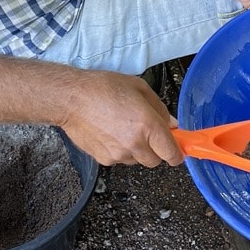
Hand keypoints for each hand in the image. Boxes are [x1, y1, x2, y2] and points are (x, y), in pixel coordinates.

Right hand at [56, 70, 183, 167]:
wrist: (72, 99)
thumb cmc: (102, 89)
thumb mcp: (139, 88)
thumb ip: (160, 109)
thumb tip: (171, 124)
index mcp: (148, 126)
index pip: (172, 154)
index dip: (177, 153)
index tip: (178, 150)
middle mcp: (135, 144)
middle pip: (155, 161)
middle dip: (155, 150)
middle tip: (147, 133)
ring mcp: (118, 154)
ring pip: (137, 161)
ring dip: (137, 150)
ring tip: (124, 129)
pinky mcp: (104, 159)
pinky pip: (120, 160)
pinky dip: (120, 151)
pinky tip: (111, 134)